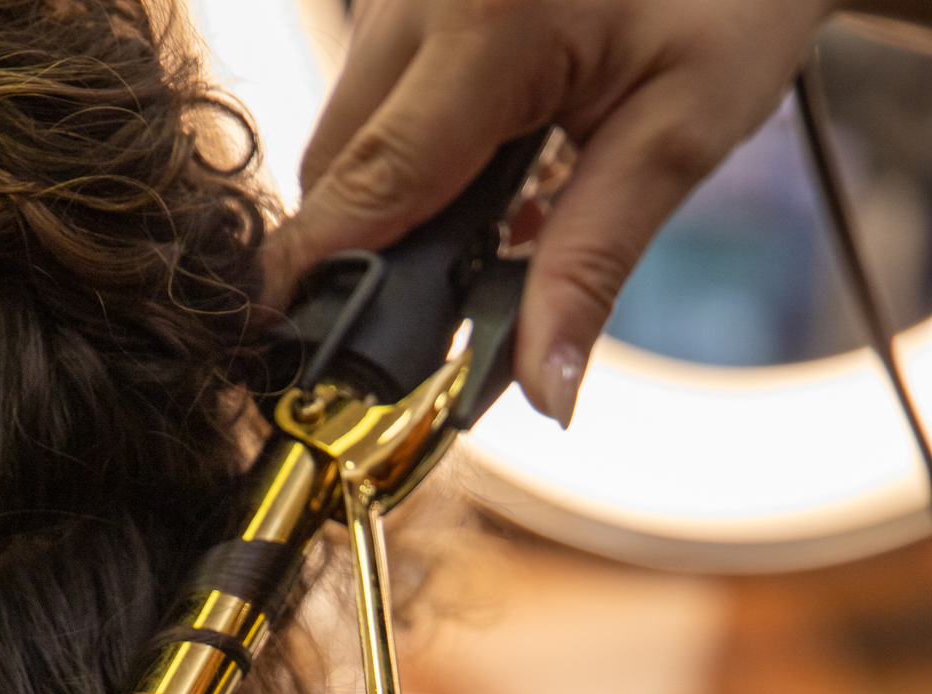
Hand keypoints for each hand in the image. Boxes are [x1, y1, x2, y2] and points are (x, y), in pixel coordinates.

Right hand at [265, 0, 838, 425]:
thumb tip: (544, 395)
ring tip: (466, 245)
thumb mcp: (678, 135)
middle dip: (359, 255)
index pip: (373, 182)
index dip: (319, 275)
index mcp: (487, 22)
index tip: (277, 347)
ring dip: (383, 210)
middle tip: (414, 325)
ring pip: (346, 134)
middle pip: (339, 165)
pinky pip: (377, 101)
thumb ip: (592, 269)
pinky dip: (405, 165)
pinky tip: (472, 188)